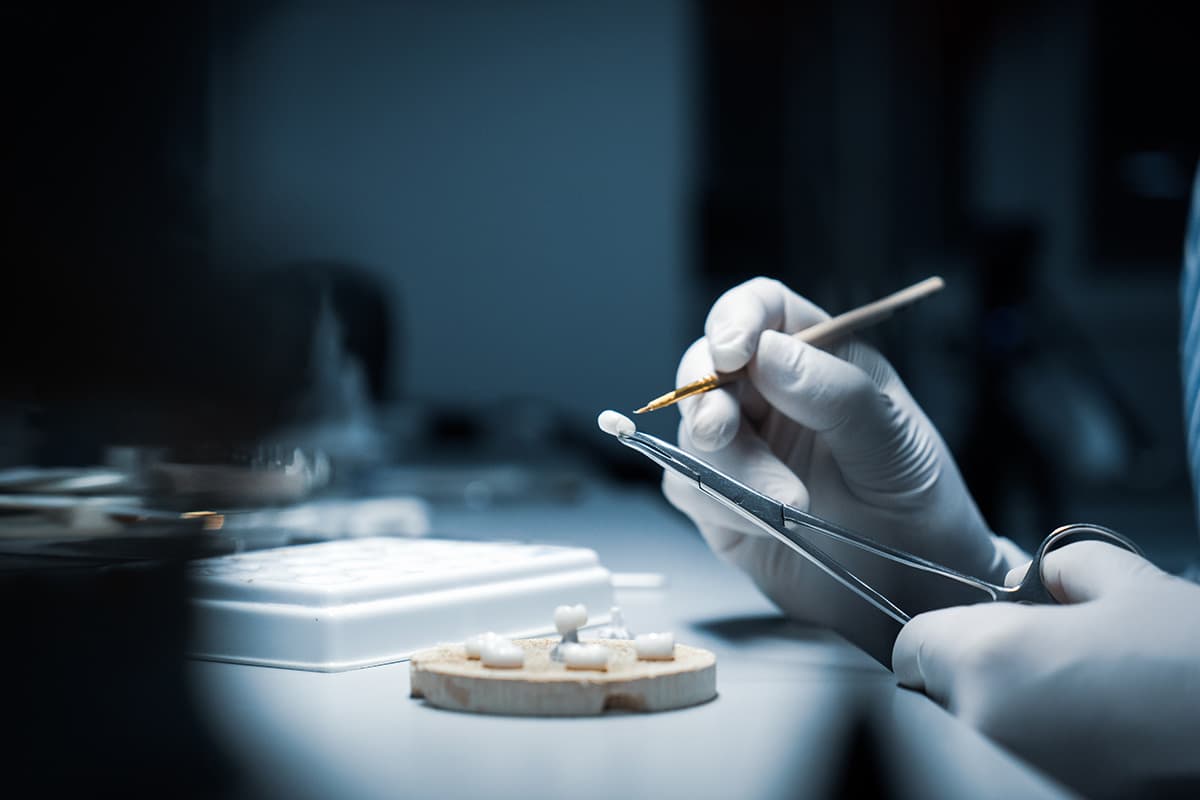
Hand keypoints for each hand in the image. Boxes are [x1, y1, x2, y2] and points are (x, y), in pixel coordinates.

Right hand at [662, 278, 1024, 659]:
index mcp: (816, 356)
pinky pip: (688, 485)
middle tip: (723, 432)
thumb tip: (767, 355)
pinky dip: (722, 505)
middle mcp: (768, 394)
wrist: (911, 585)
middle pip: (704, 366)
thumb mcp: (893, 439)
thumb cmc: (915, 498)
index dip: (736, 319)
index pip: (761, 309)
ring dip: (731, 469)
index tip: (731, 352)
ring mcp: (740, 446)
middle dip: (706, 399)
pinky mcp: (718, 498)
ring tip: (790, 505)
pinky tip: (769, 526)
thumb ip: (835, 393)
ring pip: (692, 432)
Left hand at [893, 541, 1199, 796]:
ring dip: (992, 724)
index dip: (944, 641)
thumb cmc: (1196, 660)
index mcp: (986, 659)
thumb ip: (1067, 569)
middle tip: (1028, 681)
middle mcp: (981, 727)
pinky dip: (1020, 758)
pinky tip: (1081, 743)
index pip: (910, 649)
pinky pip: (1000, 769)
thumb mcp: (1130, 585)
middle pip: (928, 700)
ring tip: (1063, 714)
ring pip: (960, 741)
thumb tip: (1051, 578)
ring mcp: (1003, 775)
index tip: (974, 644)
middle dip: (962, 686)